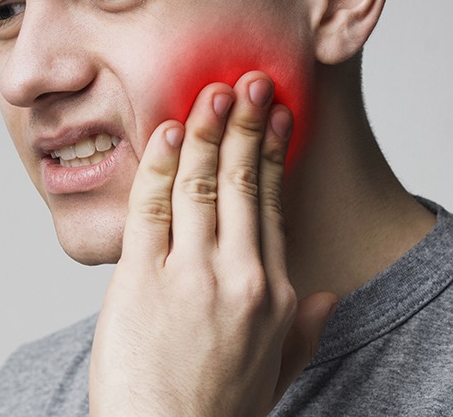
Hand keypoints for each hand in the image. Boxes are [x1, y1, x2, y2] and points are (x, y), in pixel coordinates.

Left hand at [89, 72, 336, 415]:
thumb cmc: (215, 408)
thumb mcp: (275, 373)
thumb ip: (302, 331)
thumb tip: (324, 297)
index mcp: (271, 293)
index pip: (272, 203)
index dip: (273, 153)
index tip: (277, 117)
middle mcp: (237, 276)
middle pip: (243, 182)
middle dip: (247, 125)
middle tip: (250, 82)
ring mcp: (189, 275)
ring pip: (202, 184)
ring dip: (209, 131)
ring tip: (215, 93)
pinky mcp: (141, 279)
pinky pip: (153, 206)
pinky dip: (162, 165)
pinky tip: (171, 132)